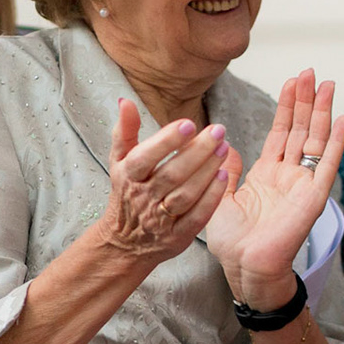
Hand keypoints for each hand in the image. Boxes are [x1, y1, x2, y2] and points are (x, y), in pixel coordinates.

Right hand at [91, 100, 230, 267]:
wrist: (125, 242)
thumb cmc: (127, 193)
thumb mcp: (119, 161)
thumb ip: (124, 131)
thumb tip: (126, 102)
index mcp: (129, 176)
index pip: (145, 157)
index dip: (166, 141)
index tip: (187, 124)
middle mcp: (144, 197)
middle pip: (171, 174)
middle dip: (196, 152)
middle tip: (217, 131)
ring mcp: (161, 219)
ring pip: (186, 195)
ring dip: (206, 172)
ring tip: (224, 149)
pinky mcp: (177, 236)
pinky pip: (196, 217)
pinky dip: (210, 198)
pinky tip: (223, 177)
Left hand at [207, 69, 343, 308]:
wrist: (244, 266)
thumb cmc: (232, 241)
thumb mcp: (221, 197)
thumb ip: (228, 171)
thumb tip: (227, 148)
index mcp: (267, 174)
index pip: (281, 132)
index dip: (287, 107)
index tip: (292, 81)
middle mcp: (289, 175)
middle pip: (300, 129)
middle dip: (305, 100)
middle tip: (310, 72)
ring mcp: (304, 184)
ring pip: (315, 139)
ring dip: (321, 112)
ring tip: (326, 84)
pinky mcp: (314, 195)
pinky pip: (328, 163)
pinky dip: (336, 141)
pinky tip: (343, 118)